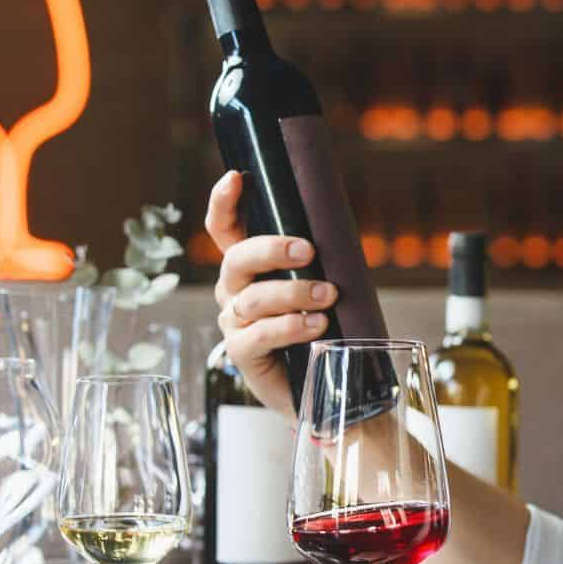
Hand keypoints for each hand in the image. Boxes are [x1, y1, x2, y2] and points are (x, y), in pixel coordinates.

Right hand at [206, 170, 338, 414]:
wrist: (322, 385)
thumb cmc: (321, 327)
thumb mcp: (320, 284)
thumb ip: (318, 261)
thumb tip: (339, 229)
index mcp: (248, 268)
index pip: (225, 230)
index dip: (224, 203)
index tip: (236, 178)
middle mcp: (233, 291)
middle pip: (237, 259)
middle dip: (271, 249)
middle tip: (308, 250)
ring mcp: (234, 322)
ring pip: (254, 298)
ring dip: (294, 293)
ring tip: (328, 295)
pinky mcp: (241, 354)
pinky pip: (259, 335)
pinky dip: (290, 327)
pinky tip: (315, 325)